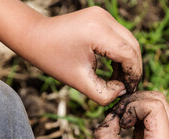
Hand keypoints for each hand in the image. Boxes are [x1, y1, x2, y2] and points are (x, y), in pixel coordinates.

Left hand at [0, 2, 141, 105]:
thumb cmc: (51, 58)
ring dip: (128, 62)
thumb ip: (103, 93)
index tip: (128, 90)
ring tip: (118, 80)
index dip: (133, 75)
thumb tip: (122, 91)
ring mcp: (104, 15)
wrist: (34, 36)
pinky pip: (120, 37)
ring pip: (129, 41)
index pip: (129, 54)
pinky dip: (121, 53)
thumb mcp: (78, 81)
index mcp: (97, 31)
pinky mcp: (102, 17)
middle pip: (133, 46)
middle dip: (133, 68)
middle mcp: (104, 19)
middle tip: (126, 87)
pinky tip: (114, 68)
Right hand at [94, 91, 168, 138]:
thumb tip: (110, 114)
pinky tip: (127, 128)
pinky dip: (139, 115)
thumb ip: (105, 132)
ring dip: (137, 107)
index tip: (120, 122)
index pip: (154, 104)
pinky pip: (154, 116)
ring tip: (122, 123)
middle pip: (159, 99)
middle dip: (136, 102)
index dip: (133, 105)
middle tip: (119, 118)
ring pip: (158, 105)